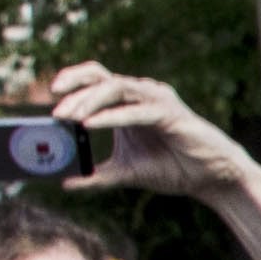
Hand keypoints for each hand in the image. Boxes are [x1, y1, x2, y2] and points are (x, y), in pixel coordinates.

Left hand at [26, 65, 257, 207]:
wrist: (211, 179)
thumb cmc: (174, 169)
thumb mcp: (126, 172)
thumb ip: (97, 175)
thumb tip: (65, 183)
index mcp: (128, 103)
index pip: (94, 80)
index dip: (70, 82)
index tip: (49, 99)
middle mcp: (140, 95)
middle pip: (99, 76)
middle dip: (73, 87)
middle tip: (54, 110)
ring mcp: (156, 101)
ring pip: (114, 88)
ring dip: (88, 101)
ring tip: (68, 117)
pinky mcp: (169, 114)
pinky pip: (134, 111)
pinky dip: (110, 117)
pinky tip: (89, 125)